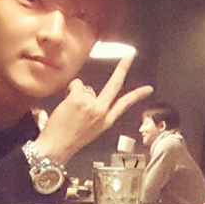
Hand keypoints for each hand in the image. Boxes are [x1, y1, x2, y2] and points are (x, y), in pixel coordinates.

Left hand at [34, 54, 153, 163]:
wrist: (56, 147)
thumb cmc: (71, 139)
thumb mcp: (92, 129)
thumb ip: (96, 112)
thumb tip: (91, 94)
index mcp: (107, 121)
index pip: (125, 104)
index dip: (138, 95)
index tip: (148, 89)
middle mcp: (101, 111)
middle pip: (115, 85)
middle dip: (123, 68)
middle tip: (129, 56)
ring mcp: (91, 104)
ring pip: (86, 88)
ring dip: (77, 94)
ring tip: (70, 111)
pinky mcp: (78, 99)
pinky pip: (76, 85)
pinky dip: (69, 91)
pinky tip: (66, 104)